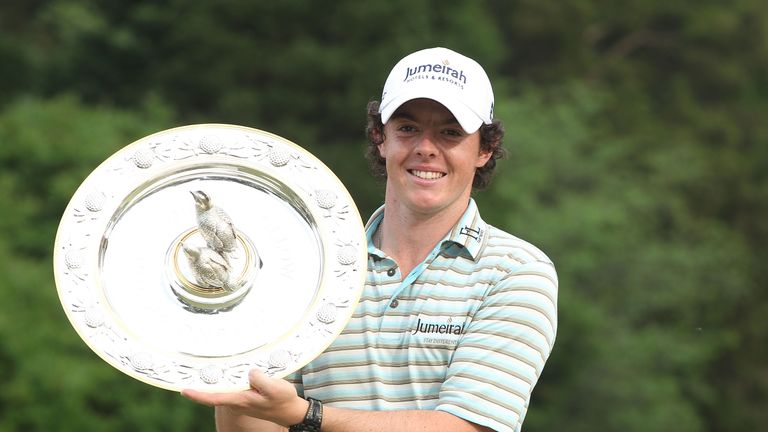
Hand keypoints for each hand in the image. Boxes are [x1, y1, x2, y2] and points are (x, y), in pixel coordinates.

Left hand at [181, 369, 308, 426]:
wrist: (290, 410)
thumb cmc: (283, 401)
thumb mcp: (275, 389)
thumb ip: (261, 380)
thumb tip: (249, 372)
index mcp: (241, 400)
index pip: (215, 398)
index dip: (198, 395)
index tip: (184, 390)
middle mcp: (237, 400)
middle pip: (215, 391)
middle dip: (201, 383)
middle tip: (187, 369)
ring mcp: (241, 397)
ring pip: (223, 387)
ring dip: (213, 378)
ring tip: (202, 364)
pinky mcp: (246, 393)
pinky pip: (232, 385)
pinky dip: (226, 377)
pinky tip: (224, 368)